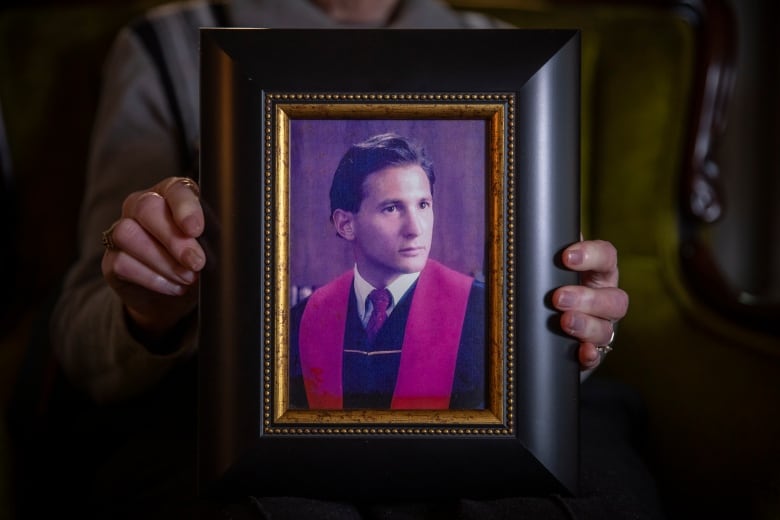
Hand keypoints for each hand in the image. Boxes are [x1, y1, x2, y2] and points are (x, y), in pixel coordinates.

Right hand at [101, 176, 204, 339]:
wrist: (175, 297)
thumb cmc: (197, 262)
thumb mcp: (212, 247)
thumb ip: (215, 236)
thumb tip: (227, 241)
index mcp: (171, 195)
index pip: (175, 189)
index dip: (185, 207)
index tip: (196, 229)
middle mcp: (142, 206)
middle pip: (146, 208)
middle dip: (173, 238)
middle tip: (196, 262)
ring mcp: (121, 231)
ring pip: (128, 233)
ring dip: (162, 260)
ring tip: (188, 278)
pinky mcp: (111, 259)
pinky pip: (121, 262)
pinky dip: (151, 278)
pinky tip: (173, 286)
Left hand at [552, 239, 628, 370]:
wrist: (541, 331)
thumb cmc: (545, 290)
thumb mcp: (546, 271)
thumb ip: (542, 257)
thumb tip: (520, 239)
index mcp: (597, 274)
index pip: (607, 257)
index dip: (592, 255)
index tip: (567, 257)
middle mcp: (605, 300)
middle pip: (615, 298)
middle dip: (587, 298)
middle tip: (558, 298)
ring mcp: (602, 328)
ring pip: (608, 328)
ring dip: (587, 324)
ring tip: (564, 322)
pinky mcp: (592, 354)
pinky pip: (598, 356)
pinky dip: (591, 355)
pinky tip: (582, 352)